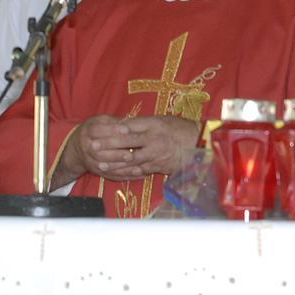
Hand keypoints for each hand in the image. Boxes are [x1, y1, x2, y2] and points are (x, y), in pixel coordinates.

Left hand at [57, 115, 198, 185]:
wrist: (201, 144)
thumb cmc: (182, 129)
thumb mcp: (165, 120)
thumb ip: (146, 124)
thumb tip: (127, 126)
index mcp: (154, 125)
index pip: (130, 126)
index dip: (114, 129)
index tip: (100, 130)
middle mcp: (154, 139)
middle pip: (127, 142)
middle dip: (109, 145)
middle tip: (93, 146)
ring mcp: (156, 154)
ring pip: (131, 159)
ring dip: (115, 163)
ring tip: (101, 164)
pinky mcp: (159, 166)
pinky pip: (141, 170)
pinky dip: (129, 172)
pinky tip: (119, 174)